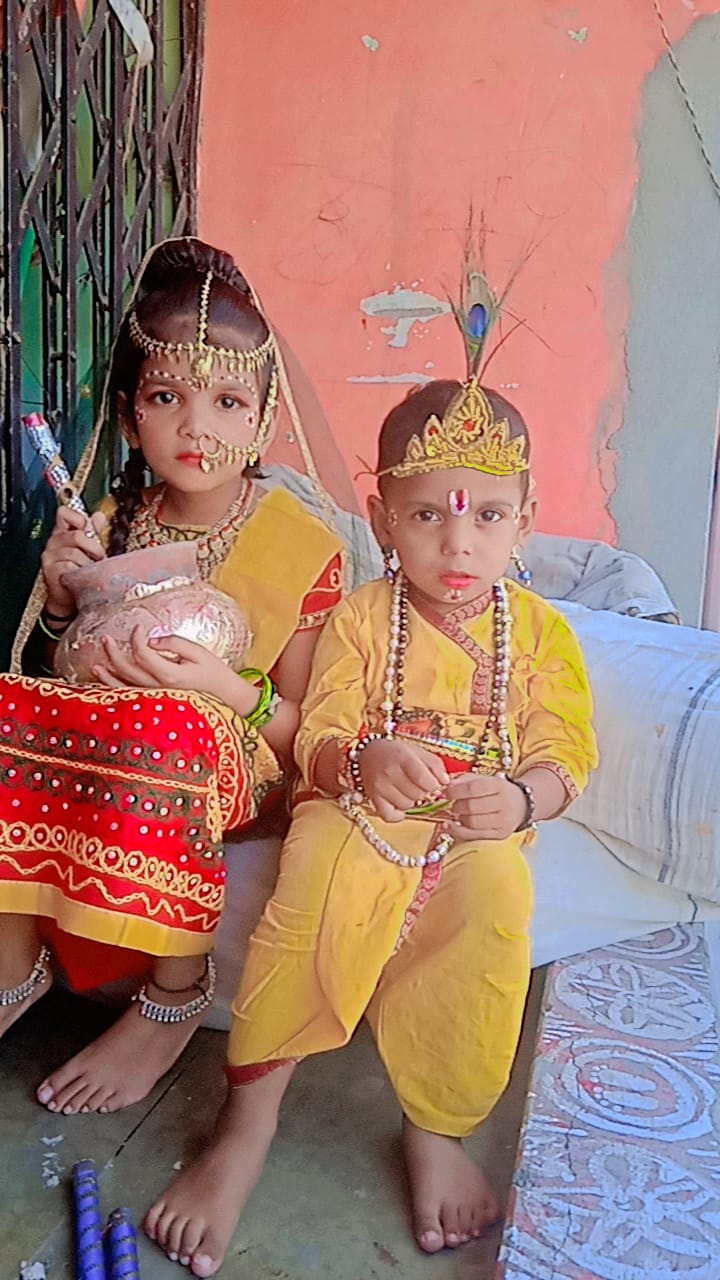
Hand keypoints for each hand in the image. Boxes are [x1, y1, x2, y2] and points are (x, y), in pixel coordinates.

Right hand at [41, 507, 106, 615]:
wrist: (69, 597)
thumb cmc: (80, 571)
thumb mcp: (89, 548)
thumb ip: (93, 532)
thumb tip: (99, 515)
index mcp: (62, 532)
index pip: (64, 513)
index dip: (79, 518)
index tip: (88, 530)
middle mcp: (53, 541)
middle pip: (76, 535)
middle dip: (94, 548)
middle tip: (99, 558)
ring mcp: (49, 555)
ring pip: (74, 553)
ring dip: (88, 563)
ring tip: (90, 571)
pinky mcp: (49, 570)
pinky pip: (69, 566)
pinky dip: (79, 572)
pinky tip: (81, 577)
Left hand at [91, 628, 239, 699]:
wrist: (227, 699)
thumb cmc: (214, 673)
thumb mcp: (198, 652)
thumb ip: (173, 643)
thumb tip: (151, 640)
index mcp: (170, 674)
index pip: (142, 653)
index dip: (136, 638)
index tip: (139, 628)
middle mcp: (159, 689)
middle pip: (128, 669)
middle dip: (114, 652)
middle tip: (105, 638)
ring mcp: (156, 699)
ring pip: (124, 686)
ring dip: (108, 674)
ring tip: (96, 663)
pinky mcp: (157, 703)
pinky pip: (130, 697)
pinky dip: (116, 690)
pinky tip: (107, 683)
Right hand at [358, 739, 448, 822]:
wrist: (368, 753)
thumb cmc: (396, 752)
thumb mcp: (417, 751)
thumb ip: (435, 764)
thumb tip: (446, 782)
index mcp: (403, 757)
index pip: (425, 780)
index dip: (434, 785)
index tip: (432, 782)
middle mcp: (389, 772)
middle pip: (418, 795)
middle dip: (423, 791)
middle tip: (417, 784)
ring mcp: (379, 787)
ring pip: (406, 806)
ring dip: (411, 801)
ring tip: (407, 790)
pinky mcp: (373, 799)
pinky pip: (389, 816)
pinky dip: (398, 814)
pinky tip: (399, 803)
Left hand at [445, 773, 527, 840]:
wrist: (521, 805)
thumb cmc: (497, 791)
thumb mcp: (484, 780)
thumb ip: (465, 780)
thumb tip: (446, 787)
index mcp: (499, 785)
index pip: (473, 788)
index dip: (455, 791)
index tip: (445, 793)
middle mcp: (503, 803)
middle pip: (471, 807)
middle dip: (456, 806)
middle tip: (452, 804)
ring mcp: (503, 821)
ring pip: (472, 822)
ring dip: (458, 819)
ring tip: (456, 814)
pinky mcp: (500, 835)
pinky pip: (474, 836)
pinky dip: (459, 831)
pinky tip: (452, 826)